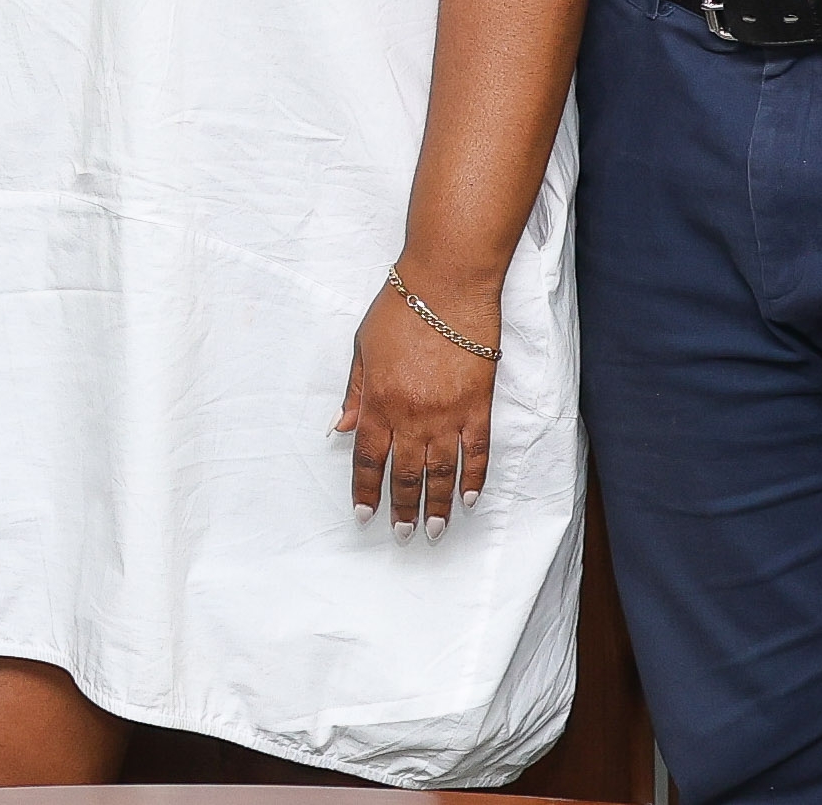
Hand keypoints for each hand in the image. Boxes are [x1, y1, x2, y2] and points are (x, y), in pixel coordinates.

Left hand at [337, 274, 500, 532]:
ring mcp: (448, 414)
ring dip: (438, 504)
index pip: (370, 457)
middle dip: (402, 508)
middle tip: (404, 536)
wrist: (446, 285)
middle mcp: (412, 415)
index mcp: (379, 400)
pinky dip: (474, 479)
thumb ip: (355, 391)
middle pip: (405, 473)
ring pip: (442, 471)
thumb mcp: (363, 346)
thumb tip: (342, 428)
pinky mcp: (478, 406)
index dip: (366, 489)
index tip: (365, 515)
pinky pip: (477, 452)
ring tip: (435, 531)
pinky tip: (470, 500)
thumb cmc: (401, 308)